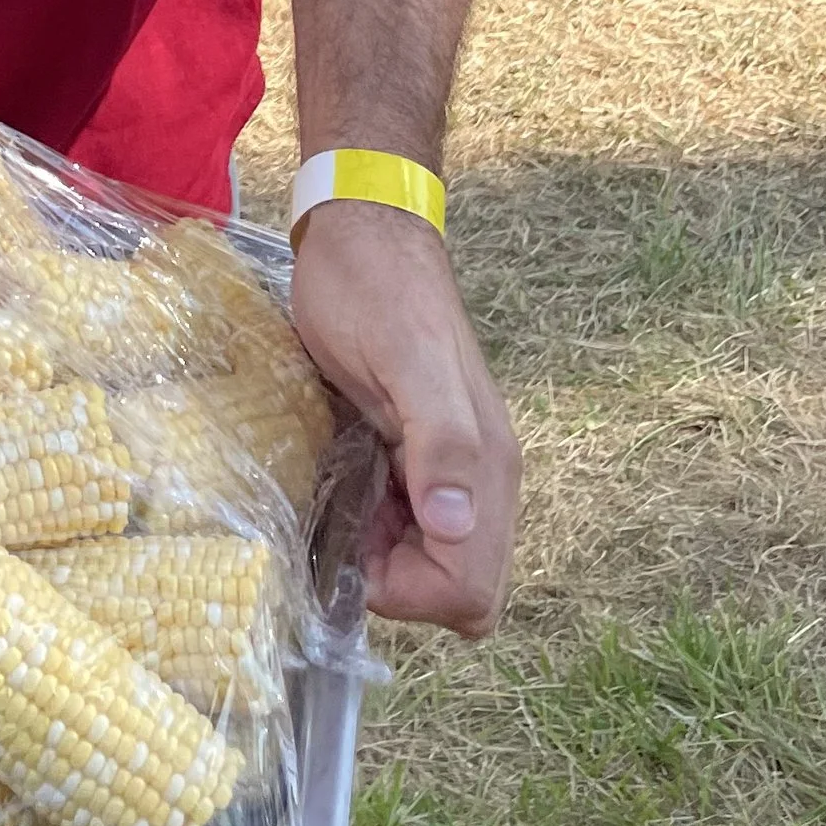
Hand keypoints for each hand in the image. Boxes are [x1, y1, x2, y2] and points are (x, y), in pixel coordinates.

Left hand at [291, 197, 518, 635]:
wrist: (364, 230)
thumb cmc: (373, 289)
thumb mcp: (403, 359)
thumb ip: (442, 441)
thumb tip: (456, 525)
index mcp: (487, 466)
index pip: (471, 590)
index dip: (412, 594)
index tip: (357, 557)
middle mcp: (481, 477)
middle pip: (465, 590)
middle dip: (404, 589)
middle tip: (346, 540)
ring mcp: (453, 467)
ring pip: (439, 564)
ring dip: (390, 563)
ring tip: (338, 514)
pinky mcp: (421, 454)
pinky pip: (415, 528)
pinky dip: (382, 533)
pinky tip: (344, 495)